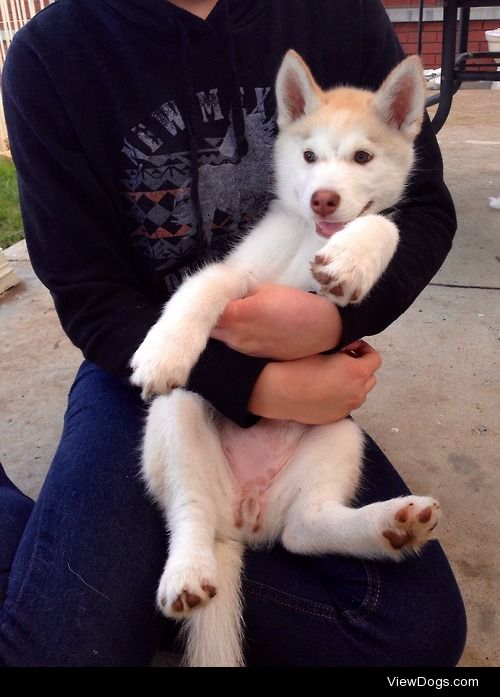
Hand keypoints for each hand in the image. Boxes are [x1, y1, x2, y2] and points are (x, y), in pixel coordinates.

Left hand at [211, 283, 341, 359]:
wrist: (323, 332)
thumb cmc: (298, 305)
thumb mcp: (266, 289)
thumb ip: (239, 293)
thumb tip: (223, 293)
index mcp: (237, 315)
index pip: (204, 309)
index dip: (200, 299)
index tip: (202, 289)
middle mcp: (235, 336)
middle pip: (206, 325)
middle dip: (206, 312)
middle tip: (211, 297)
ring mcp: (241, 348)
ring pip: (216, 335)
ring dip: (217, 323)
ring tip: (227, 308)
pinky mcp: (250, 355)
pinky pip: (230, 342)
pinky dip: (229, 332)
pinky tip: (240, 321)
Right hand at [248, 340, 381, 424]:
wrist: (278, 392)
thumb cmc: (297, 367)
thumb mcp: (324, 350)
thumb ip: (344, 349)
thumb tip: (351, 349)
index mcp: (356, 372)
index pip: (375, 359)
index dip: (365, 350)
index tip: (352, 347)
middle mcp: (356, 392)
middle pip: (371, 378)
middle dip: (361, 367)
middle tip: (344, 360)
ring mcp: (347, 407)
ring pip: (360, 393)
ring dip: (354, 383)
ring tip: (334, 376)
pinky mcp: (336, 417)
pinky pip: (346, 404)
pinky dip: (342, 396)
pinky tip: (324, 390)